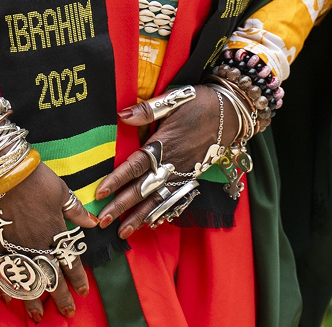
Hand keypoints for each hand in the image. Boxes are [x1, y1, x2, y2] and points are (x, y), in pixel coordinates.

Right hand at [0, 162, 99, 320]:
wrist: (5, 170)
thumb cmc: (36, 178)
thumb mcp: (61, 191)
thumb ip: (76, 210)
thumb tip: (93, 222)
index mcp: (54, 232)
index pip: (70, 262)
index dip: (77, 279)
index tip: (83, 292)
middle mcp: (37, 244)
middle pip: (51, 277)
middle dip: (60, 297)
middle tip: (67, 312)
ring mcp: (16, 245)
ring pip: (28, 279)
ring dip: (34, 299)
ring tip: (37, 316)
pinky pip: (1, 268)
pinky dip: (4, 284)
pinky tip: (8, 298)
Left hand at [93, 86, 221, 237]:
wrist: (231, 114)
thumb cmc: (200, 104)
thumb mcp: (174, 100)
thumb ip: (147, 110)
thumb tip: (121, 114)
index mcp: (164, 144)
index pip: (136, 166)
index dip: (118, 179)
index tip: (100, 192)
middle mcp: (172, 163)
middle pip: (143, 189)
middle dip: (123, 206)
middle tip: (104, 221)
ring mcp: (183, 174)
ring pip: (158, 200)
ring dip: (139, 217)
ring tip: (123, 232)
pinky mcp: (191, 178)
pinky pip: (174, 200)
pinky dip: (162, 213)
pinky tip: (150, 223)